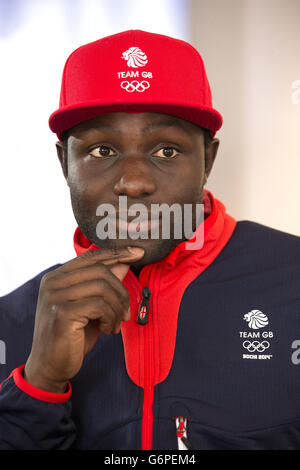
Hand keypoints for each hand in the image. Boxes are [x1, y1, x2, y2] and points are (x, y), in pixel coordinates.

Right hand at [23, 246, 143, 392]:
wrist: (50, 366)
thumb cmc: (72, 335)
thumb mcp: (92, 306)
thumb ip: (104, 284)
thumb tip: (124, 263)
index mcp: (57, 277)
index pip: (91, 256)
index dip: (117, 253)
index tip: (138, 253)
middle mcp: (53, 282)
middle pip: (101, 271)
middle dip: (121, 291)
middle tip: (126, 312)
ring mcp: (55, 297)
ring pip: (103, 288)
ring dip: (117, 308)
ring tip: (116, 324)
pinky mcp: (63, 314)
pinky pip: (100, 306)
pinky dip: (111, 318)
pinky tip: (109, 329)